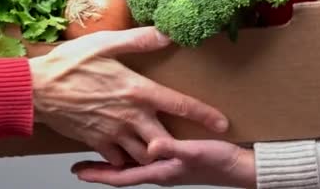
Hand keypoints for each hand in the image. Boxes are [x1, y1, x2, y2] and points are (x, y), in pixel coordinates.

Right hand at [29, 26, 228, 165]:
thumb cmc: (68, 64)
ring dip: (154, 153)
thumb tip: (167, 33)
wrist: (35, 90)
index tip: (222, 123)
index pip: (180, 105)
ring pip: (144, 155)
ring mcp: (113, 133)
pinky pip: (118, 159)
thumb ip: (138, 39)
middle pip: (166, 141)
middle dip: (179, 146)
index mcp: (137, 91)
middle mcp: (129, 117)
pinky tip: (126, 148)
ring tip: (160, 149)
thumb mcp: (104, 43)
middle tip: (189, 145)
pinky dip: (125, 157)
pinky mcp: (96, 142)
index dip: (204, 115)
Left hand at [71, 138, 256, 187]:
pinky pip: (144, 158)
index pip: (121, 177)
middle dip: (100, 170)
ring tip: (97, 151)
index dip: (99, 175)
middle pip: (122, 173)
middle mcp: (159, 171)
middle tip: (79, 165)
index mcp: (159, 172)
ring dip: (113, 161)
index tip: (78, 173)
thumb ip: (172, 149)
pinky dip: (130, 152)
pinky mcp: (174, 159)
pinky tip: (129, 143)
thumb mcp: (195, 152)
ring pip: (131, 166)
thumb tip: (150, 146)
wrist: (241, 168)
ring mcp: (166, 167)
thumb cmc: (219, 162)